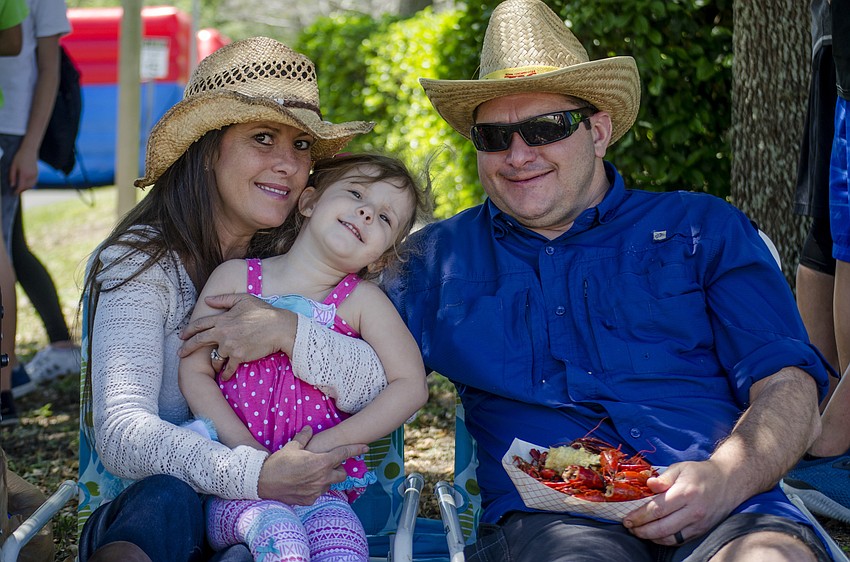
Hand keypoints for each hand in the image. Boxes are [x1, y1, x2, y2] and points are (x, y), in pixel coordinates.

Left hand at [10, 145, 38, 193]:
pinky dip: (30, 184)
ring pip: (31, 185)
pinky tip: (26, 183)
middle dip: (22, 190)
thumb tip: (12, 185)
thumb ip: (12, 176)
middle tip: (16, 191)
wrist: (29, 151)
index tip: (14, 193)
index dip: (17, 191)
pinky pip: (34, 182)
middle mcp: (31, 176)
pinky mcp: (37, 173)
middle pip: (27, 187)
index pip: (21, 186)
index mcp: (24, 174)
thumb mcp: (13, 166)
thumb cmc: (20, 157)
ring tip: (21, 188)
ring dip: (26, 188)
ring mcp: (35, 175)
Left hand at [179, 293, 296, 379]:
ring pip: (215, 356)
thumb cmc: (263, 311)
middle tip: (181, 353)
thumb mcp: (243, 299)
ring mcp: (230, 346)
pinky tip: (223, 376)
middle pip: (199, 341)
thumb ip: (224, 299)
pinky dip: (225, 373)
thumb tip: (207, 300)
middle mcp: (223, 333)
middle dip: (187, 347)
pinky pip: (228, 367)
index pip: (200, 324)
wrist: (279, 327)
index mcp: (222, 319)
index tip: (182, 335)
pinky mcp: (239, 356)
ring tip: (212, 365)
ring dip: (213, 362)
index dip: (188, 330)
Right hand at [257, 426, 367, 504]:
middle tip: (326, 464)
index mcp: (321, 462)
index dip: (356, 449)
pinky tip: (304, 484)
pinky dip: (315, 488)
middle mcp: (323, 478)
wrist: (264, 482)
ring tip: (312, 474)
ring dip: (326, 479)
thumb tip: (310, 429)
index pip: (344, 454)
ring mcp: (317, 490)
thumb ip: (304, 437)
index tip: (366, 448)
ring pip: (330, 484)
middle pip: (342, 474)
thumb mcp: (292, 447)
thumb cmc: (279, 462)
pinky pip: (318, 492)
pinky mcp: (310, 500)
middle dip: (338, 469)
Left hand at [622, 459, 738, 545]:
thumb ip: (663, 478)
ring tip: (639, 532)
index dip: (639, 516)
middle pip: (662, 527)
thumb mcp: (680, 468)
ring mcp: (699, 523)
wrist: (728, 482)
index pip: (657, 509)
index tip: (627, 519)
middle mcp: (693, 511)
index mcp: (685, 493)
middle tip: (629, 528)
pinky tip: (654, 535)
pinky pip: (680, 540)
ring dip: (652, 537)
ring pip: (671, 538)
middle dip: (642, 530)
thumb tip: (648, 484)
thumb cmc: (700, 473)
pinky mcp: (702, 531)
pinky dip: (665, 540)